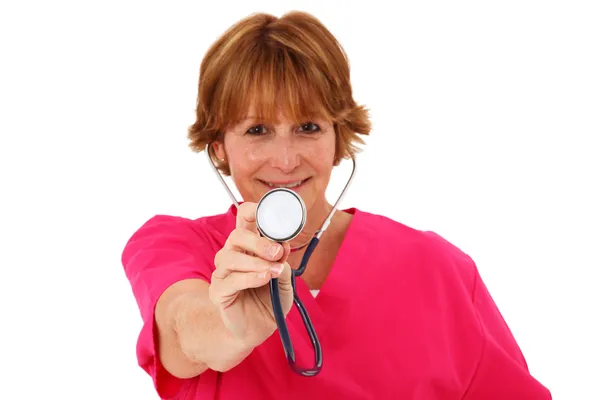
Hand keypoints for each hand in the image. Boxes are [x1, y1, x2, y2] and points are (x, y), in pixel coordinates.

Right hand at [208, 202, 293, 347]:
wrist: (259, 330)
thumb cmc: (270, 300)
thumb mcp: (285, 281)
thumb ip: (283, 264)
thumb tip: (283, 247)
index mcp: (249, 247)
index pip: (244, 219)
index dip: (253, 210)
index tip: (270, 215)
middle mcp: (233, 255)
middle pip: (236, 235)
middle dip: (258, 241)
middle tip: (276, 252)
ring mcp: (223, 273)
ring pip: (230, 257)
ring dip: (255, 262)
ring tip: (273, 271)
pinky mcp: (218, 291)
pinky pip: (230, 280)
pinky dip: (250, 277)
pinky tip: (264, 279)